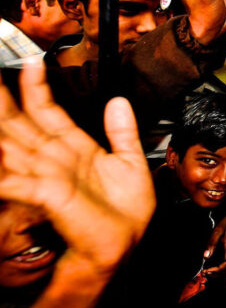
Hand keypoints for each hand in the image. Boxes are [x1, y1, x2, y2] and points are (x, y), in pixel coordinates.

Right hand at [0, 62, 153, 275]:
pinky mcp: (46, 194)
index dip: (38, 88)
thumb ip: (123, 131)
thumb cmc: (125, 212)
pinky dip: (4, 174)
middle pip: (21, 123)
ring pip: (12, 144)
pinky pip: (15, 180)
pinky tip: (0, 150)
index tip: (34, 64)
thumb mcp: (131, 162)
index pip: (48, 112)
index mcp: (74, 148)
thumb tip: (118, 101)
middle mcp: (55, 159)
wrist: (126, 243)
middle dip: (4, 100)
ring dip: (1, 125)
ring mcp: (47, 175)